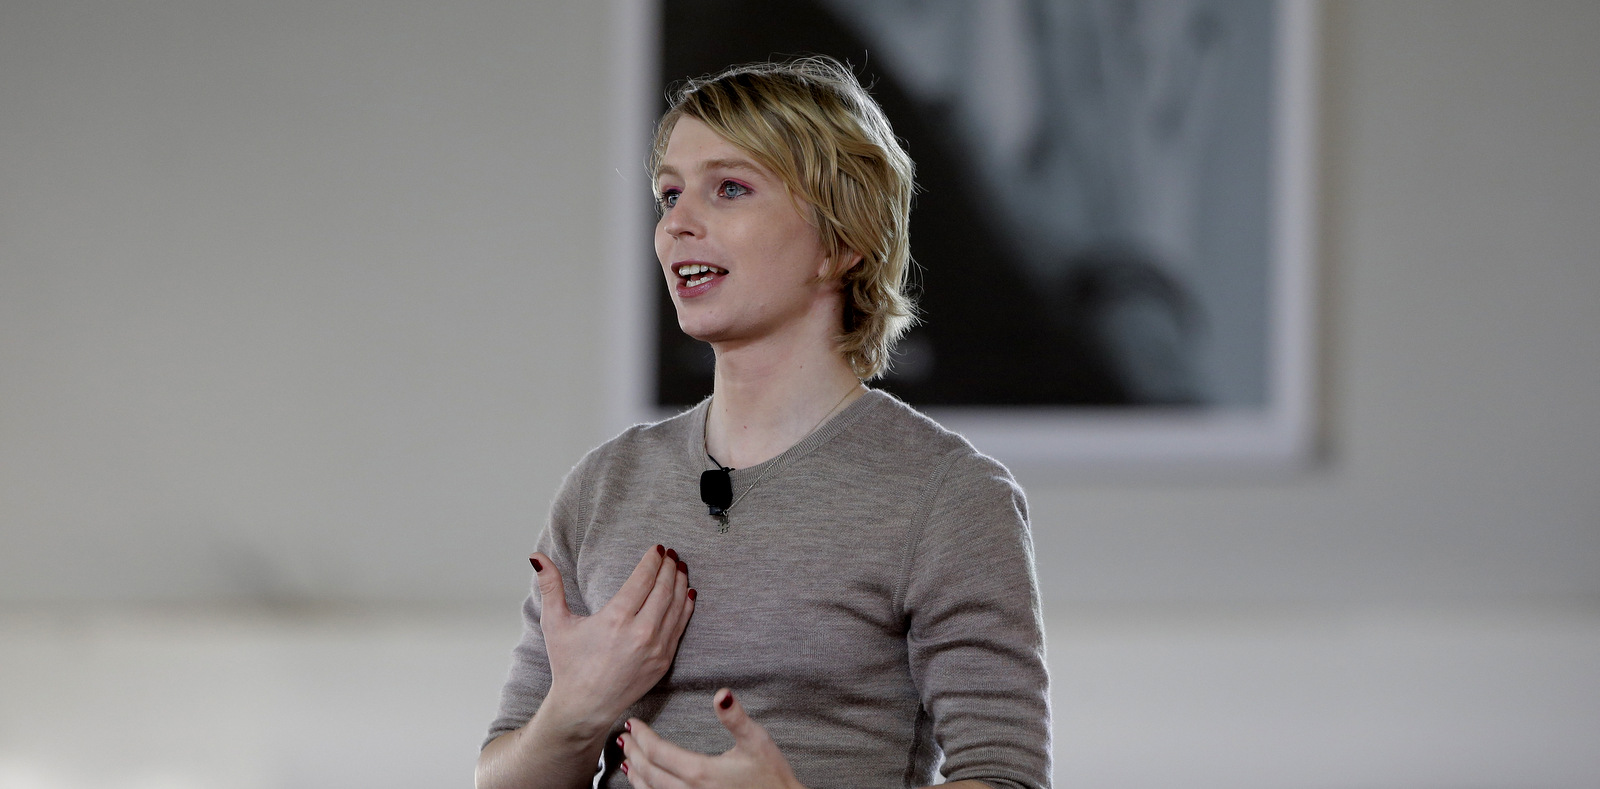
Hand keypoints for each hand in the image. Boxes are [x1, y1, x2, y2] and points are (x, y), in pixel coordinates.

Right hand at [530, 544, 695, 732]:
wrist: (584, 707)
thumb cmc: (568, 665)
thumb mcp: (554, 623)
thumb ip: (550, 586)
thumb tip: (536, 555)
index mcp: (615, 619)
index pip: (643, 580)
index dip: (653, 561)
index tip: (658, 548)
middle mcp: (640, 633)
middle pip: (663, 590)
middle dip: (669, 568)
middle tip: (671, 554)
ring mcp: (656, 649)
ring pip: (676, 607)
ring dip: (679, 584)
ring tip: (679, 568)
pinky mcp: (663, 662)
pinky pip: (680, 627)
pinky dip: (685, 607)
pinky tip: (686, 593)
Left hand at [617, 689, 805, 788]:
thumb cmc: (771, 776)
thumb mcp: (757, 742)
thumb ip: (735, 718)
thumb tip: (721, 693)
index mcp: (700, 771)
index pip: (658, 751)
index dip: (642, 736)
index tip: (632, 723)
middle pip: (648, 772)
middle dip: (633, 752)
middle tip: (625, 737)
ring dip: (636, 774)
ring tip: (627, 760)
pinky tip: (644, 784)